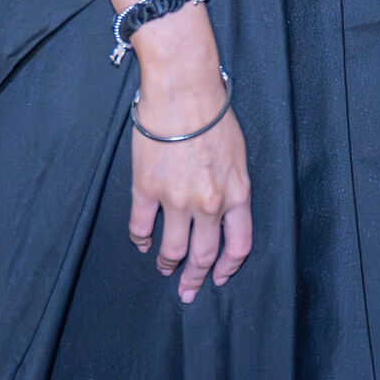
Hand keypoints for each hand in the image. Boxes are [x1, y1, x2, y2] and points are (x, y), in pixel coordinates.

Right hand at [128, 6, 252, 303]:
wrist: (184, 88)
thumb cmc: (213, 111)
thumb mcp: (237, 152)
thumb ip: (232, 184)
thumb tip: (223, 207)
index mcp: (236, 192)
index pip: (239, 245)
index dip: (228, 267)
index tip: (219, 277)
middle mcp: (209, 202)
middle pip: (204, 255)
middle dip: (195, 279)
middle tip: (187, 291)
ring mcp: (176, 198)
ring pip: (172, 249)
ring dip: (167, 263)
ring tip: (163, 267)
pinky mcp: (147, 189)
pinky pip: (141, 227)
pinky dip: (140, 239)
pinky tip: (140, 242)